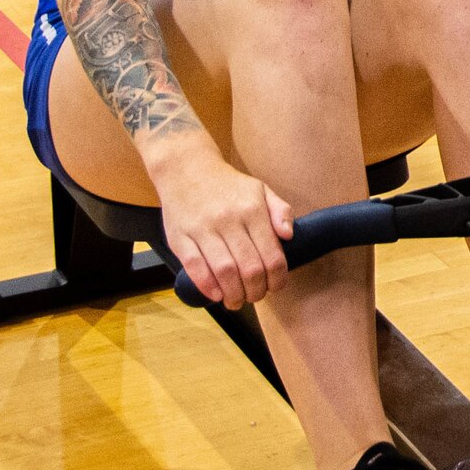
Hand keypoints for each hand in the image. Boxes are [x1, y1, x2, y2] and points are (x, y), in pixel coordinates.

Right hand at [152, 141, 294, 308]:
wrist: (186, 168)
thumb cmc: (228, 185)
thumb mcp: (261, 189)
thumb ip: (280, 211)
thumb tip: (289, 236)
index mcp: (252, 210)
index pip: (272, 255)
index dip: (278, 279)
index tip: (276, 286)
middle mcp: (228, 220)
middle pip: (249, 268)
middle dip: (257, 291)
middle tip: (256, 296)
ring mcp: (203, 229)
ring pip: (224, 271)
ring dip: (234, 294)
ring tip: (237, 300)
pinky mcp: (180, 237)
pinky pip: (195, 267)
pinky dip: (208, 285)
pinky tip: (217, 294)